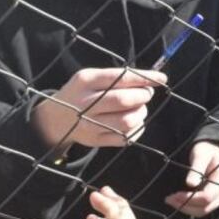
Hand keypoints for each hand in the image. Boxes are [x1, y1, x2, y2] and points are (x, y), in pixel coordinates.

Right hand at [34, 68, 166, 148]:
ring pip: (127, 121)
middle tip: (146, 94)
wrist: (56, 118)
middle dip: (143, 96)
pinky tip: (135, 123)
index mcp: (86, 80)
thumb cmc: (81, 93)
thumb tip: (150, 82)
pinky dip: (137, 130)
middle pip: (124, 100)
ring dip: (141, 114)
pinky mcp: (94, 141)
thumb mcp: (90, 77)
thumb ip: (116, 78)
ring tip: (140, 108)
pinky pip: (124, 138)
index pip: (121, 77)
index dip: (145, 78)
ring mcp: (89, 124)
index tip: (162, 78)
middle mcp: (85, 102)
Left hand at [165, 141, 218, 216]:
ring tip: (170, 200)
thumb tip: (190, 183)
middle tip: (168, 199)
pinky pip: (202, 209)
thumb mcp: (201, 154)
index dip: (189, 198)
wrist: (216, 153)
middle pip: (204, 208)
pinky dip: (189, 207)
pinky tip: (178, 200)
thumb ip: (197, 167)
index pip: (207, 197)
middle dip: (185, 205)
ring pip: (203, 211)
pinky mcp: (215, 201)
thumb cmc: (207, 151)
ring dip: (186, 208)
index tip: (174, 194)